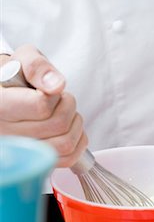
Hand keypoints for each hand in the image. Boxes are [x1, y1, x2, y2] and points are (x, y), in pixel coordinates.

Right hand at [0, 44, 87, 166]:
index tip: (48, 89)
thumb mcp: (23, 59)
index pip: (41, 107)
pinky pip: (68, 159)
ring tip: (64, 113)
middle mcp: (6, 133)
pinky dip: (78, 142)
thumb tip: (56, 86)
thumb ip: (37, 67)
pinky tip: (69, 129)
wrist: (8, 94)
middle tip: (59, 98)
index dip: (54, 95)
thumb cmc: (16, 76)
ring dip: (75, 124)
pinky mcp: (35, 162)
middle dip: (68, 106)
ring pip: (65, 144)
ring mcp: (21, 152)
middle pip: (57, 125)